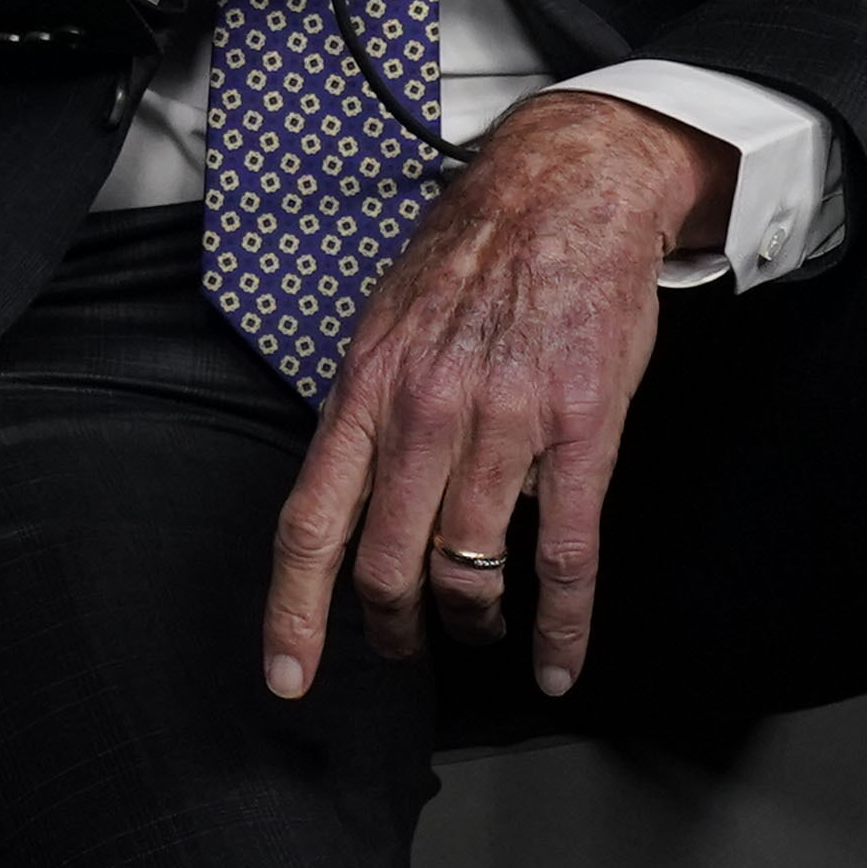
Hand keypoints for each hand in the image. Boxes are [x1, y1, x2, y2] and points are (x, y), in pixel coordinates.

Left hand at [261, 94, 734, 703]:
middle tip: (406, 645)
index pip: (309, 525)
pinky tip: (557, 662)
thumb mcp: (384, 323)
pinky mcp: (578, 433)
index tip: (287, 677)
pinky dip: (560, 628)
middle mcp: (424, 415)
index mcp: (365, 390)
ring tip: (479, 627)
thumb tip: (345, 488)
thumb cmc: (471, 256)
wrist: (566, 190)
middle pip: (386, 567)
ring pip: (470, 572)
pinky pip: (565, 559)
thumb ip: (365, 410)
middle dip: (393, 629)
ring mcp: (504, 426)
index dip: (293, 614)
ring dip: (471, 621)